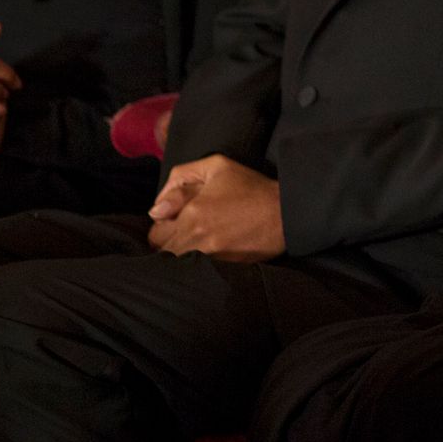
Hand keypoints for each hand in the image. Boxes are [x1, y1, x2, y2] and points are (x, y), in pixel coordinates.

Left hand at [146, 154, 284, 260]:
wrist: (286, 212)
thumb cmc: (252, 187)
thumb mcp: (217, 166)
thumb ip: (181, 178)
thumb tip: (157, 208)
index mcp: (191, 213)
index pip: (155, 232)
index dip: (164, 226)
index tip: (177, 220)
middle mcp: (196, 238)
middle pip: (162, 253)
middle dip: (169, 243)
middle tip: (187, 233)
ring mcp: (210, 257)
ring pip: (176, 266)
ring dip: (181, 256)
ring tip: (198, 244)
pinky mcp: (223, 269)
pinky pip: (195, 275)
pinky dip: (196, 267)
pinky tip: (209, 254)